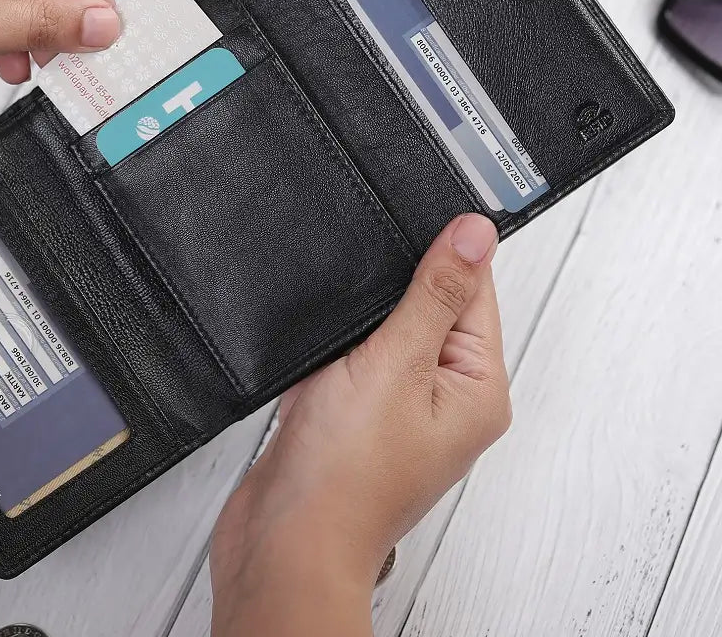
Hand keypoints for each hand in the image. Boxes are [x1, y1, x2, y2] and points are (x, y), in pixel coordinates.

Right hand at [209, 214, 510, 636]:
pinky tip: (323, 358)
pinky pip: (358, 358)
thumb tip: (474, 234)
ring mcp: (402, 409)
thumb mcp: (395, 363)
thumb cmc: (344, 477)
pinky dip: (340, 347)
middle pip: (433, 307)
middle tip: (367, 295)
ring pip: (388, 330)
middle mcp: (447, 399)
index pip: (475, 291)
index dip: (444, 252)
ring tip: (340, 343)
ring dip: (362, 321)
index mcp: (477, 387)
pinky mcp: (361, 416)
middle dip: (395, 289)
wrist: (284, 539)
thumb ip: (434, 294)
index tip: (414, 221)